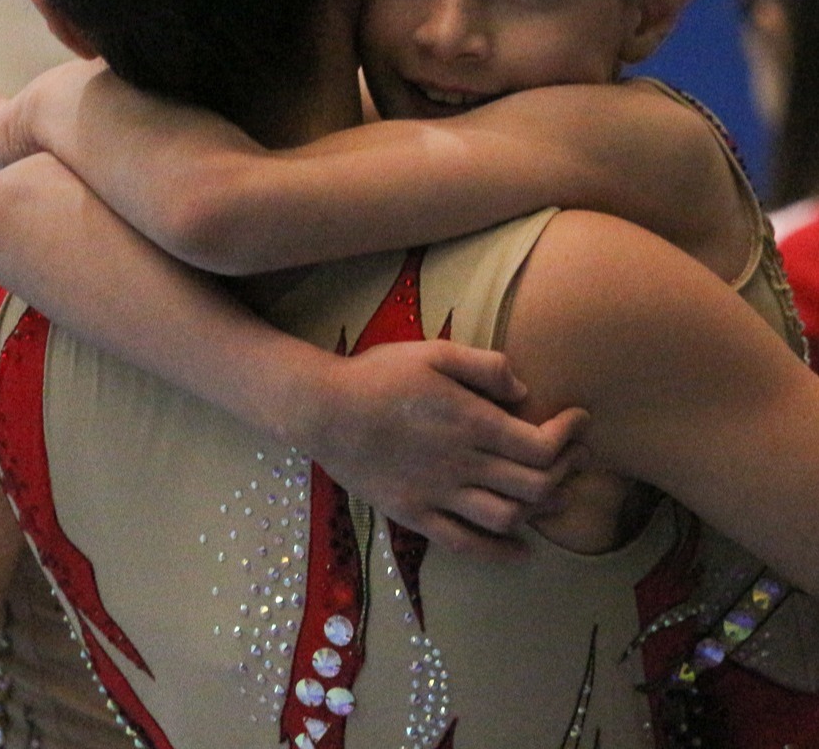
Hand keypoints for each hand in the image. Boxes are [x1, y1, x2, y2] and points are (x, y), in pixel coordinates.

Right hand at [310, 340, 587, 560]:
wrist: (324, 410)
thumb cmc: (380, 375)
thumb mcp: (435, 352)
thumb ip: (485, 366)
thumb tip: (524, 391)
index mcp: (471, 422)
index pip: (541, 445)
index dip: (569, 436)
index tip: (580, 420)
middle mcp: (463, 465)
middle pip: (535, 486)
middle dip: (567, 470)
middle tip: (576, 454)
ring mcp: (440, 495)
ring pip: (508, 518)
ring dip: (542, 511)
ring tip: (555, 494)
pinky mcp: (417, 516)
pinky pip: (467, 545)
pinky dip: (501, 553)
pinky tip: (522, 551)